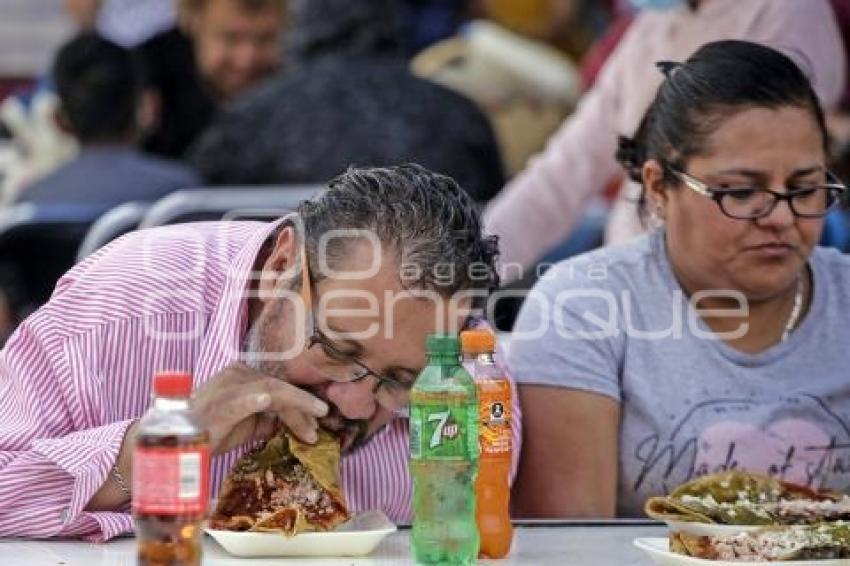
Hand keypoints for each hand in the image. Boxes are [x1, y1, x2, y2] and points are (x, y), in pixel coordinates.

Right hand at [191, 362, 328, 454]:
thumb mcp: (249, 423)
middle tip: (319, 426)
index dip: (301, 403)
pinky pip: (239, 400)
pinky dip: (254, 400)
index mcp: (244, 374)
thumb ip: (271, 418)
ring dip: (294, 409)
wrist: (178, 439)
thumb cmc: (212, 430)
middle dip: (303, 407)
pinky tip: (265, 400)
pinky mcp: (219, 404)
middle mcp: (237, 375)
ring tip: (313, 422)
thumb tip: (299, 421)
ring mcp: (228, 388)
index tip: (318, 421)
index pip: (279, 386)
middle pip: (279, 387)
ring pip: (270, 391)